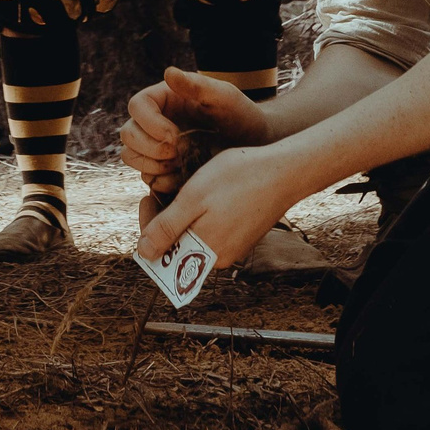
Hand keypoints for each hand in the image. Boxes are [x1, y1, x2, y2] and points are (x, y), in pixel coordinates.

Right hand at [121, 66, 269, 197]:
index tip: (174, 135)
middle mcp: (154, 121)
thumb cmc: (241, 115)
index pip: (136, 106)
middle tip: (179, 153)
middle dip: (150, 148)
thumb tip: (168, 72)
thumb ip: (197, 85)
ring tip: (182, 163)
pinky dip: (161, 180)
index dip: (149, 123)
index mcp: (164, 98)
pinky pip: (147, 178)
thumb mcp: (224, 97)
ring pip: (130, 156)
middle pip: (128, 134)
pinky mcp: (162, 169)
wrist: (254, 146)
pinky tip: (184, 176)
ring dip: (152, 164)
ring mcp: (155, 146)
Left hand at [137, 143, 299, 267]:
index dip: (147, 226)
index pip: (160, 252)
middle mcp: (218, 259)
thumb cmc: (238, 179)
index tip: (147, 195)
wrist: (285, 171)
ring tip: (187, 188)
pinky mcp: (242, 238)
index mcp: (203, 253)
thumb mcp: (194, 199)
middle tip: (164, 187)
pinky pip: (212, 232)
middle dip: (165, 220)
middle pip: (176, 245)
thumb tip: (144, 255)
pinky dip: (203, 215)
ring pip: (194, 237)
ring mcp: (232, 249)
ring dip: (184, 216)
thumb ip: (167, 229)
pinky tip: (207, 193)